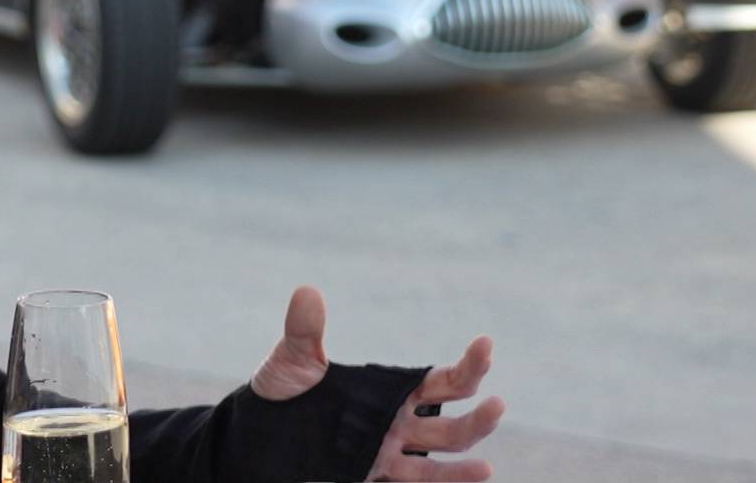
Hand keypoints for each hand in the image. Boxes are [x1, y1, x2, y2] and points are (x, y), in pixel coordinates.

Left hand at [250, 285, 504, 481]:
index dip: (470, 365)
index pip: (443, 380)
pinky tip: (480, 474)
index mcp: (391, 391)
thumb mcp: (293, 360)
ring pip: (442, 452)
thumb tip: (307, 291)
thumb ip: (305, 332)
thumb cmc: (281, 391)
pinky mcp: (373, 473)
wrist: (258, 432)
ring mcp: (388, 451)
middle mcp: (398, 422)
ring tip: (487, 461)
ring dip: (468, 452)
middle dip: (477, 413)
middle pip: (453, 420)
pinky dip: (450, 480)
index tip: (487, 345)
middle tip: (498, 403)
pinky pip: (419, 480)